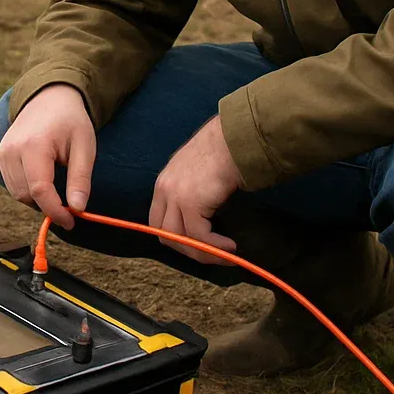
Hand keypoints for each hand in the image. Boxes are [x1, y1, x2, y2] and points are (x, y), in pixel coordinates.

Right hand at [0, 84, 95, 230]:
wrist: (50, 97)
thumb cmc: (70, 121)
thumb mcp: (85, 147)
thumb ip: (80, 179)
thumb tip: (78, 209)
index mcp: (34, 145)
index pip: (40, 190)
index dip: (55, 211)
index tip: (71, 221)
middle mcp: (12, 149)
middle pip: (26, 195)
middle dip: (48, 205)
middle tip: (69, 204)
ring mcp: (2, 152)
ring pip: (17, 193)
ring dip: (37, 199)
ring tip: (58, 186)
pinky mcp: (0, 155)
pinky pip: (12, 184)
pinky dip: (28, 190)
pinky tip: (43, 177)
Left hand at [148, 116, 240, 264]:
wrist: (235, 138)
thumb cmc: (224, 151)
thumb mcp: (199, 172)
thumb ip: (193, 193)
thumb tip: (205, 217)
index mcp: (164, 183)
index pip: (158, 221)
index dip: (176, 238)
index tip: (198, 245)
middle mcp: (164, 189)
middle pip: (165, 234)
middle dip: (189, 250)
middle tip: (213, 255)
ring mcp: (175, 195)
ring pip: (181, 240)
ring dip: (203, 253)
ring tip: (225, 255)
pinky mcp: (191, 202)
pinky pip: (199, 237)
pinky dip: (215, 247)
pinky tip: (230, 246)